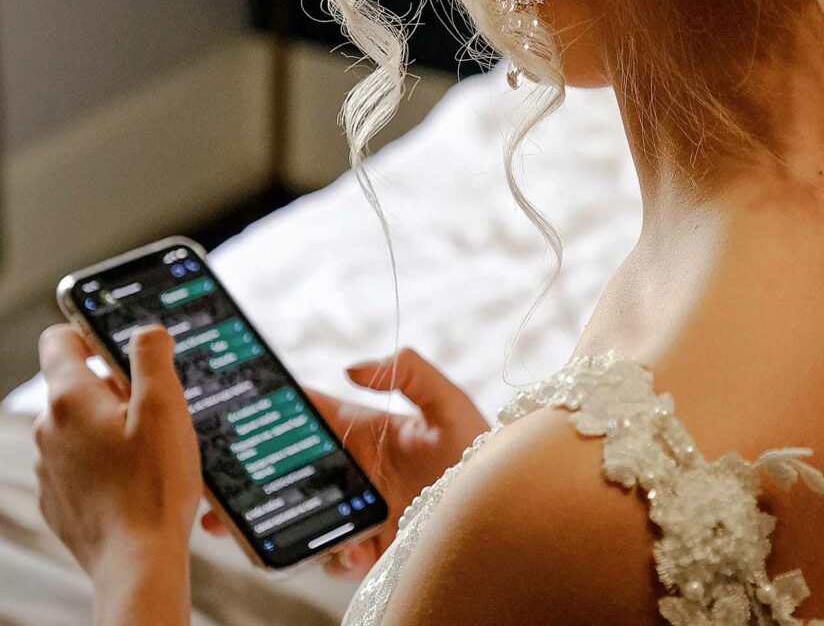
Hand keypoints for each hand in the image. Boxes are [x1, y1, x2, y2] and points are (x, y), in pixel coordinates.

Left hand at [34, 323, 201, 574]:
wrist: (138, 560)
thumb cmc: (155, 484)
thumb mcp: (167, 407)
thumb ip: (153, 357)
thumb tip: (146, 330)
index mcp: (71, 398)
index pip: (60, 339)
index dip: (91, 331)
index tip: (122, 348)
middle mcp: (49, 429)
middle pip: (79, 385)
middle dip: (118, 388)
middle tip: (159, 411)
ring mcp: (49, 466)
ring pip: (81, 426)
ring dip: (113, 427)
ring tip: (154, 451)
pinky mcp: (58, 498)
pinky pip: (80, 464)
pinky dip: (106, 462)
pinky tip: (138, 480)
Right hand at [201, 348, 487, 579]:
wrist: (509, 509)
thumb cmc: (482, 450)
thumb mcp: (449, 403)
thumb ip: (408, 372)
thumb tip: (351, 367)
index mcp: (364, 430)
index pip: (306, 416)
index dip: (267, 415)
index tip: (229, 416)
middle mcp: (354, 472)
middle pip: (287, 473)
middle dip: (248, 482)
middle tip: (214, 492)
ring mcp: (359, 511)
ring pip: (300, 517)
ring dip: (269, 525)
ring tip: (245, 533)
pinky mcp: (372, 548)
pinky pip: (337, 555)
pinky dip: (334, 556)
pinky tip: (351, 552)